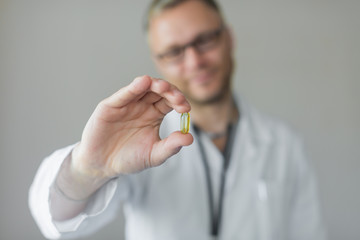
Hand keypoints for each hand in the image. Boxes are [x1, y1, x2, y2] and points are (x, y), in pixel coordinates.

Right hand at [71, 75, 192, 178]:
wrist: (103, 166)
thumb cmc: (129, 159)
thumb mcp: (154, 155)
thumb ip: (171, 146)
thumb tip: (190, 138)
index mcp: (155, 114)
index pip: (170, 101)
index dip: (179, 101)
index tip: (185, 108)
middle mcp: (142, 105)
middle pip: (159, 91)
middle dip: (170, 91)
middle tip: (178, 98)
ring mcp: (127, 104)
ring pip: (143, 88)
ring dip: (154, 84)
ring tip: (163, 87)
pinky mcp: (111, 106)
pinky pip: (124, 94)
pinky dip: (133, 87)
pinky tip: (143, 82)